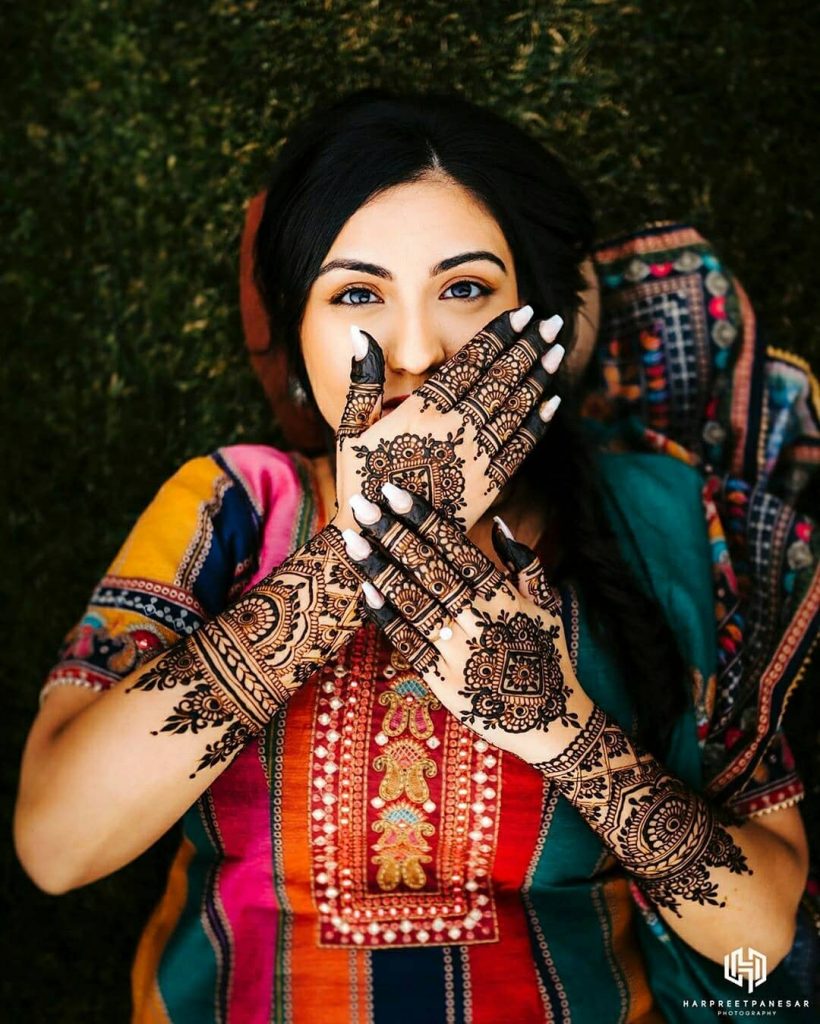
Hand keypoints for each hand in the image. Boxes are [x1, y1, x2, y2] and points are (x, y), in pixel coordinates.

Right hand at [331, 305, 565, 533]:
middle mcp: (453, 430)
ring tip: (556, 349)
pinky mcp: (487, 487)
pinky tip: (552, 401)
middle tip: (552, 322)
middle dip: (529, 346)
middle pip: (501, 379)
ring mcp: (474, 459)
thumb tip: (362, 334)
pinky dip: (539, 422)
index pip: (470, 363)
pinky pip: (520, 448)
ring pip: (516, 409)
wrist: (376, 543)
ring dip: (539, 376)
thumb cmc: (357, 483)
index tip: (522, 314)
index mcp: (421, 412)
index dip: (499, 335)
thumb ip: (363, 381)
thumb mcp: (349, 429)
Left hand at [342, 485, 593, 764]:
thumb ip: (523, 563)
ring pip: (413, 603)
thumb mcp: (547, 606)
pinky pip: (408, 643)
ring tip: (352, 540)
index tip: (394, 492)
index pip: (455, 548)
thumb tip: (498, 521)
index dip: (423, 519)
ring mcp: (460, 652)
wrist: (553, 723)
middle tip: (362, 504)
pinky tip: (366, 591)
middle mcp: (480, 621)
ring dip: (379, 569)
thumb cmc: (548, 656)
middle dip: (392, 534)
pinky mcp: (444, 682)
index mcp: (504, 596)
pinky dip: (386, 616)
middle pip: (428, 569)